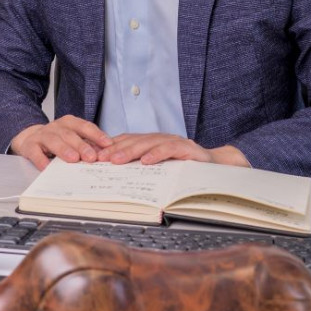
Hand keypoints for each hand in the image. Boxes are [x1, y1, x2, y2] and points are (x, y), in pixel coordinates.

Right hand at [9, 116, 113, 170]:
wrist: (30, 138)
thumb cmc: (56, 140)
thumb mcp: (73, 138)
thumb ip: (87, 144)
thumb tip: (105, 154)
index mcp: (69, 123)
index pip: (85, 127)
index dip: (96, 135)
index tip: (108, 144)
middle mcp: (56, 127)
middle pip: (70, 134)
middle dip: (81, 145)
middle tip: (91, 157)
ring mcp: (42, 135)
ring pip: (53, 140)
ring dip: (64, 149)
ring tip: (73, 159)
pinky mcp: (30, 146)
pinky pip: (35, 152)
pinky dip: (41, 159)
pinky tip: (47, 167)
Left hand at [96, 133, 249, 166]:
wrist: (217, 166)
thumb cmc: (186, 168)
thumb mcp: (161, 168)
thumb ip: (142, 165)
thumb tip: (114, 171)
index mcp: (152, 142)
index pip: (127, 141)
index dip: (110, 147)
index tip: (94, 156)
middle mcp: (161, 139)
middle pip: (134, 140)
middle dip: (115, 149)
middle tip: (99, 158)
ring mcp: (174, 142)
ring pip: (149, 143)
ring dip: (131, 151)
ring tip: (116, 159)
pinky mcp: (188, 148)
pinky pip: (170, 149)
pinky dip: (157, 154)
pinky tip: (146, 161)